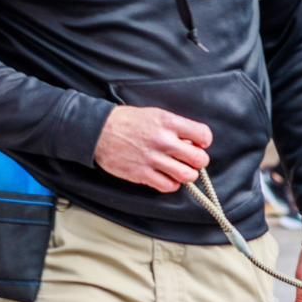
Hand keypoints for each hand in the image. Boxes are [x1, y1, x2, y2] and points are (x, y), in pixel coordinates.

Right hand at [94, 106, 210, 191]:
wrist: (98, 130)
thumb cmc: (127, 121)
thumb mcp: (154, 114)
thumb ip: (175, 127)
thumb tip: (192, 141)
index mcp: (168, 122)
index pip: (203, 135)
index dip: (203, 142)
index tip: (198, 144)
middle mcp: (163, 140)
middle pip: (199, 159)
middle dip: (198, 161)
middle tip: (189, 160)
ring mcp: (153, 159)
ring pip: (187, 175)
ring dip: (186, 175)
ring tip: (179, 170)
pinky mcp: (142, 174)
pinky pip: (168, 186)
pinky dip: (171, 184)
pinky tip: (166, 177)